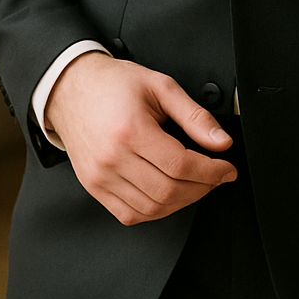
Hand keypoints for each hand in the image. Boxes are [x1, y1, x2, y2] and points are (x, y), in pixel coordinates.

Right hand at [44, 52, 237, 225]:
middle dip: (202, 187)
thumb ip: (194, 116)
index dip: (211, 171)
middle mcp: (112, 159)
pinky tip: (168, 194)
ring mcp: (101, 177)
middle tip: (216, 176)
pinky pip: (130, 214)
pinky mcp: (94, 187)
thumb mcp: (160, 86)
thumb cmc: (113, 84)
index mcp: (131, 131)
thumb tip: (221, 142)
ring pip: (152, 208)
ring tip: (196, 184)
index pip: (181, 166)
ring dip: (182, 201)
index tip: (227, 169)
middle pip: (169, 191)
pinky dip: (156, 210)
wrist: (71, 89)